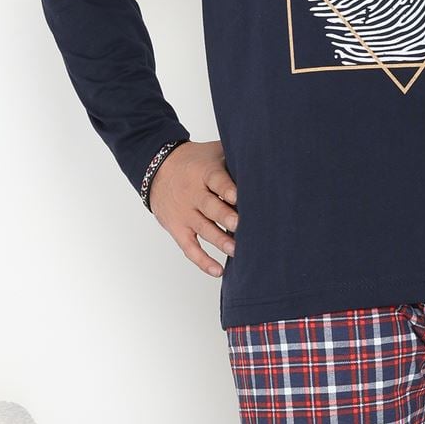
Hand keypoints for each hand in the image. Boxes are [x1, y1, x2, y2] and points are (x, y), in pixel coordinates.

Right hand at [147, 139, 238, 275]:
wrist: (156, 169)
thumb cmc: (195, 162)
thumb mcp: (213, 152)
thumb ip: (235, 157)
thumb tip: (268, 159)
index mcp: (203, 172)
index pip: (216, 180)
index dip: (227, 189)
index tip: (239, 197)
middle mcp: (193, 194)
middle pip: (210, 207)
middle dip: (225, 217)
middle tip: (240, 225)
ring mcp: (184, 214)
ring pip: (203, 229)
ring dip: (220, 240)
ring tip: (236, 250)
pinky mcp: (178, 229)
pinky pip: (190, 248)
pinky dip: (202, 261)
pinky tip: (218, 270)